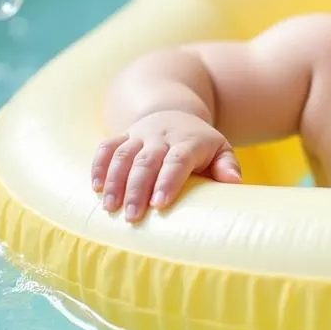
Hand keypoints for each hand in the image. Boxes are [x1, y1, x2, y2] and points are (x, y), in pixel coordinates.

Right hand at [91, 111, 241, 222]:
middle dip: (137, 189)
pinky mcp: (122, 136)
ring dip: (115, 181)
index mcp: (189, 141)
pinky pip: (106, 147)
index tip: (160, 204)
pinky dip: (98, 166)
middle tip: (132, 216)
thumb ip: (227, 165)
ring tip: (110, 208)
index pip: (178, 160)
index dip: (168, 181)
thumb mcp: (220, 149)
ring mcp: (139, 135)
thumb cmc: (200, 143)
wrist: (175, 113)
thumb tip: (234, 182)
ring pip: (123, 155)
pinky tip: (95, 188)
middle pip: (147, 161)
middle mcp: (162, 137)